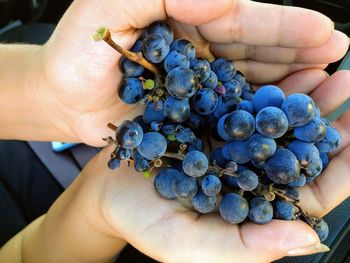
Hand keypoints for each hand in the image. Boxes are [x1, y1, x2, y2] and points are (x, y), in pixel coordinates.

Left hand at [37, 0, 348, 145]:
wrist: (61, 100)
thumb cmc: (75, 54)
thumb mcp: (107, 8)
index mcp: (181, 18)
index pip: (238, 17)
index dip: (280, 23)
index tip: (322, 29)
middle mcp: (196, 50)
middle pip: (252, 45)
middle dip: (295, 46)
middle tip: (337, 50)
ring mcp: (195, 84)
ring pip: (247, 76)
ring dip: (285, 75)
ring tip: (323, 77)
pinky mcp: (189, 113)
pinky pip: (228, 109)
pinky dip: (256, 108)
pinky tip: (282, 107)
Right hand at [78, 67, 349, 261]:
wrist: (109, 189)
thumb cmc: (145, 222)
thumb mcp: (191, 245)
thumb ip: (246, 248)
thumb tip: (306, 239)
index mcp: (255, 208)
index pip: (311, 192)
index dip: (342, 168)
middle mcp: (250, 173)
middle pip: (300, 149)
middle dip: (329, 123)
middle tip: (349, 92)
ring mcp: (232, 145)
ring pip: (277, 122)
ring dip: (303, 99)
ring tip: (327, 76)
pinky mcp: (211, 124)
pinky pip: (245, 103)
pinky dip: (263, 87)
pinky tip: (283, 72)